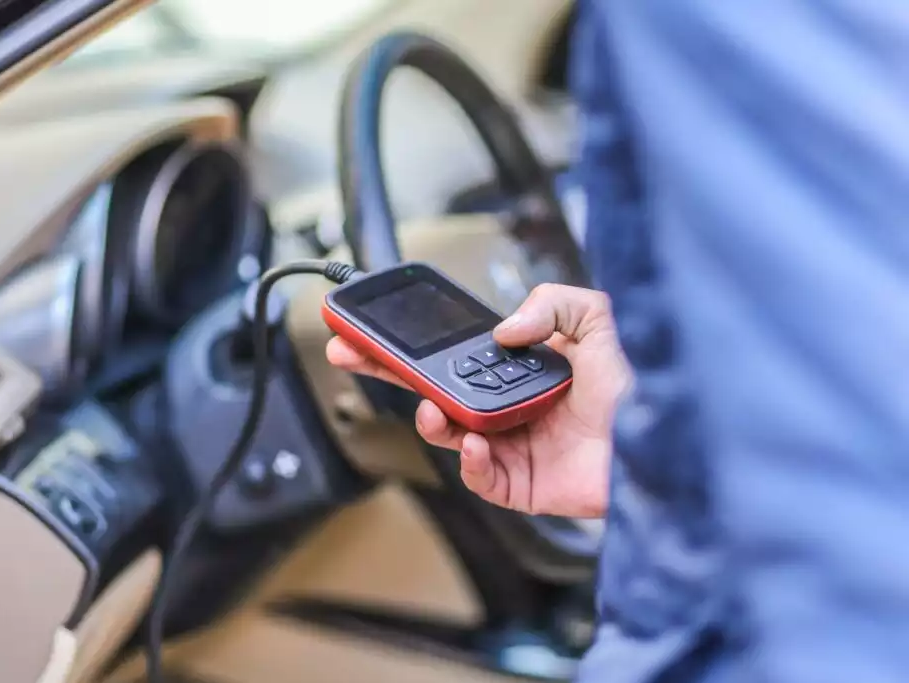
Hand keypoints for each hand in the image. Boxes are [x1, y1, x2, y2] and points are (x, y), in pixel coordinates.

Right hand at [326, 284, 630, 517]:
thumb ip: (553, 302)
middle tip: (352, 352)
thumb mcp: (600, 322)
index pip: (454, 353)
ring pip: (448, 434)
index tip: (379, 325)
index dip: (414, 341)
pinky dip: (467, 462)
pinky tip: (473, 443)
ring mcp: (514, 445)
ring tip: (433, 407)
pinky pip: (479, 477)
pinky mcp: (523, 484)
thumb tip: (504, 329)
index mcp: (521, 369)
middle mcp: (511, 406)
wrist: (673, 446)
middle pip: (433, 388)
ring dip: (430, 419)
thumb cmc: (646, 391)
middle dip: (388, 370)